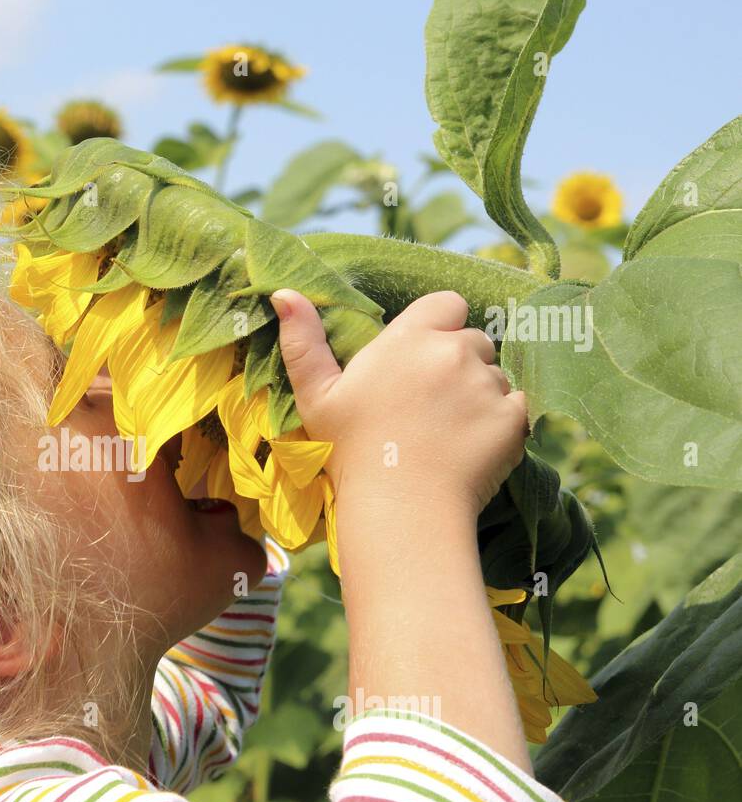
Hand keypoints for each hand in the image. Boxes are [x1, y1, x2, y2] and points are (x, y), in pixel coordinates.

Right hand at [272, 288, 526, 519]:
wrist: (400, 509)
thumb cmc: (349, 452)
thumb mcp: (315, 396)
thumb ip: (303, 342)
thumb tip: (284, 292)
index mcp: (409, 338)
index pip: (447, 303)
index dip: (439, 326)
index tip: (420, 359)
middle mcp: (454, 352)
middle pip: (473, 340)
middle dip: (458, 363)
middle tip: (429, 406)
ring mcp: (488, 384)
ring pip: (495, 376)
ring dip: (480, 394)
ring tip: (448, 432)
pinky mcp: (513, 418)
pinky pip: (517, 406)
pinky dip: (502, 422)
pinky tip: (472, 446)